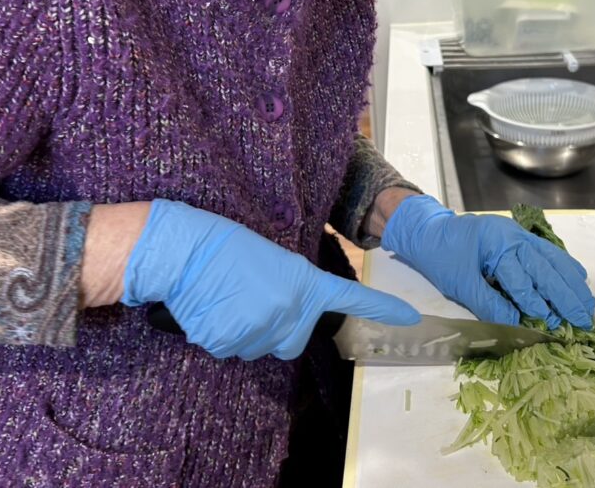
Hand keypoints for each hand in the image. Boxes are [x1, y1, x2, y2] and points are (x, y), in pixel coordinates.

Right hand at [122, 200, 419, 359]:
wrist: (184, 249)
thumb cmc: (225, 245)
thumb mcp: (272, 259)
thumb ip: (292, 288)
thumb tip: (288, 315)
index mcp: (302, 283)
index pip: (349, 299)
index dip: (381, 309)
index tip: (410, 317)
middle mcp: (288, 311)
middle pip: (293, 342)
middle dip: (278, 328)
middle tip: (252, 298)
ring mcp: (259, 330)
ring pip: (260, 348)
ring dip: (247, 331)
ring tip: (227, 297)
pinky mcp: (228, 343)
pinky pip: (230, 349)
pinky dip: (221, 335)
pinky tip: (211, 309)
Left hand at [381, 195, 594, 328]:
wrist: (429, 230)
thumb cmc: (441, 256)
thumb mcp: (459, 283)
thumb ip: (487, 303)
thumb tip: (516, 325)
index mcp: (496, 244)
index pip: (520, 278)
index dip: (534, 304)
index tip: (549, 325)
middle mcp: (514, 236)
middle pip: (545, 268)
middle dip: (565, 296)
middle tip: (583, 320)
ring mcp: (520, 235)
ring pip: (553, 259)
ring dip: (572, 283)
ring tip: (588, 305)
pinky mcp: (521, 237)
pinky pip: (549, 252)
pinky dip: (565, 267)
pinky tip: (578, 280)